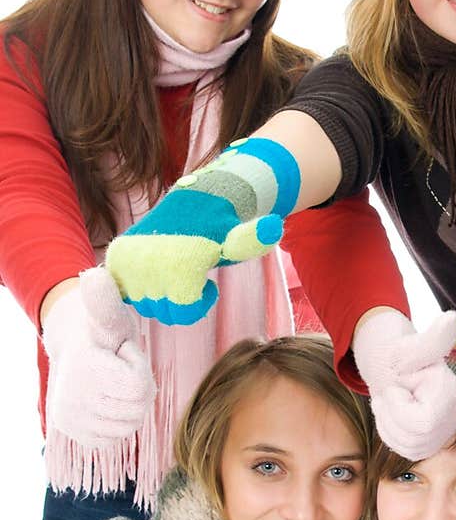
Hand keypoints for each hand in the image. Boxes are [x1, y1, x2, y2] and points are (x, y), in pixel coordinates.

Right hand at [42, 267, 155, 446]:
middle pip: (137, 409)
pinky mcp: (79, 435)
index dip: (138, 367)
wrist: (74, 350)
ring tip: (114, 382)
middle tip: (120, 368)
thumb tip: (94, 276)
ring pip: (130, 424)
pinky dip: (119, 420)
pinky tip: (108, 400)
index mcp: (85, 370)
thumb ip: (105, 299)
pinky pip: (118, 436)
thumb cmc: (102, 331)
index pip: (139, 388)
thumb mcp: (109, 314)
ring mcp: (74, 422)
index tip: (124, 353)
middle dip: (137, 386)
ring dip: (130, 404)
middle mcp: (73, 401)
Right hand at [105, 138, 300, 325]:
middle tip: (191, 274)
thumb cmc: (220, 230)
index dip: (200, 303)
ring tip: (174, 269)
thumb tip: (275, 225)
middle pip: (164, 313)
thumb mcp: (239, 239)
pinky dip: (140, 286)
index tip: (208, 283)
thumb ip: (254, 238)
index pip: (185, 314)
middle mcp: (148, 267)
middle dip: (181, 300)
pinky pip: (126, 292)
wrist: (191, 205)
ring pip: (146, 304)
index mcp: (179, 269)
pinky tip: (155, 270)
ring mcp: (128, 263)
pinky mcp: (115, 260)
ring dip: (162, 293)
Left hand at [353, 308, 455, 458]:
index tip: (393, 388)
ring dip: (388, 424)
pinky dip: (391, 435)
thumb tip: (451, 319)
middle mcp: (453, 413)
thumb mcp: (406, 348)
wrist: (390, 366)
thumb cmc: (395, 355)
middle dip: (390, 417)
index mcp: (450, 390)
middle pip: (414, 438)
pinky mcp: (432, 441)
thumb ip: (431, 339)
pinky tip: (392, 414)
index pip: (422, 423)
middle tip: (388, 394)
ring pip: (408, 447)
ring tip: (389, 401)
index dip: (398, 408)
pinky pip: (406, 452)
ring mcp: (444, 430)